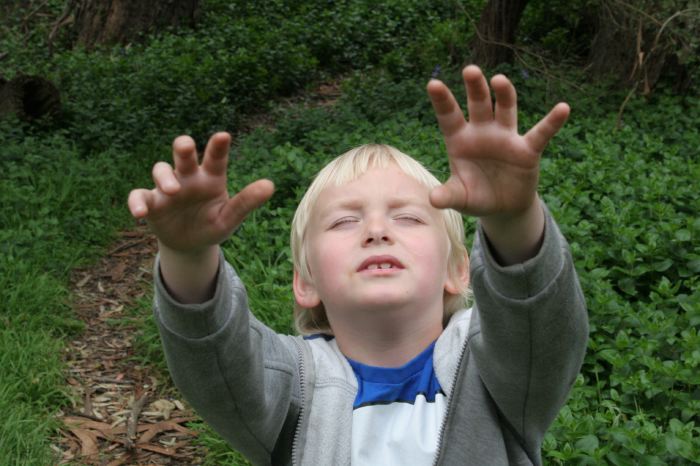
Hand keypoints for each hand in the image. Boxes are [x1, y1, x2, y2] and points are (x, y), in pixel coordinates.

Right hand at [127, 132, 273, 254]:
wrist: (190, 244)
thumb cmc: (212, 225)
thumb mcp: (230, 218)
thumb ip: (247, 202)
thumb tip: (270, 185)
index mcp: (211, 178)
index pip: (215, 158)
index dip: (218, 146)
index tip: (223, 136)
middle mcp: (188, 178)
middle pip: (183, 155)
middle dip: (183, 147)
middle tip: (185, 145)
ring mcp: (167, 189)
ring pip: (161, 170)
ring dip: (164, 176)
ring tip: (172, 190)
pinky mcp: (151, 204)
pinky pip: (138, 196)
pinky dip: (137, 202)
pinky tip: (139, 213)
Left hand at [426, 65, 568, 219]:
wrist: (502, 208)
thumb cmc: (475, 197)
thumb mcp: (460, 198)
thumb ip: (448, 195)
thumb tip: (434, 199)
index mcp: (460, 140)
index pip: (449, 116)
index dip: (442, 101)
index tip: (433, 83)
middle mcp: (482, 132)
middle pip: (478, 104)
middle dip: (475, 87)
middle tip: (470, 70)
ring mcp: (505, 137)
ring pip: (505, 109)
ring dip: (504, 94)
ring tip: (499, 80)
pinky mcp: (527, 150)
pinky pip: (541, 134)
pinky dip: (552, 122)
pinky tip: (563, 108)